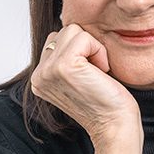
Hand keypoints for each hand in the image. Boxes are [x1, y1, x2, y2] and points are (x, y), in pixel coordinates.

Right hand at [31, 23, 141, 141]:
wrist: (114, 127)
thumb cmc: (105, 104)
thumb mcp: (78, 78)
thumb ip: (66, 57)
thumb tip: (70, 26)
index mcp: (40, 78)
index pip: (56, 40)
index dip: (81, 51)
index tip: (88, 77)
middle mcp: (39, 75)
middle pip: (63, 32)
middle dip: (85, 47)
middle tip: (94, 75)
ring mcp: (48, 71)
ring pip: (72, 30)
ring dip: (93, 48)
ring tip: (97, 73)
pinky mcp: (64, 66)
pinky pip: (84, 37)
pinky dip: (99, 51)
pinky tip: (101, 72)